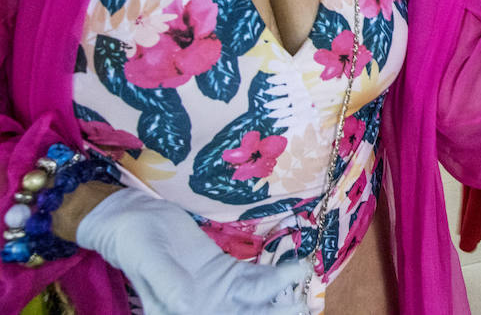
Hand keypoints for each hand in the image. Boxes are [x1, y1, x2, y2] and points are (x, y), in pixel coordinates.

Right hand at [77, 189, 308, 314]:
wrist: (133, 219)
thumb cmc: (134, 241)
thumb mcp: (148, 260)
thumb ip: (168, 282)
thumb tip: (187, 304)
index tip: (265, 313)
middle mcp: (200, 309)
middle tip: (298, 307)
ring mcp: (216, 293)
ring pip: (254, 303)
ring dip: (280, 301)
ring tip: (304, 295)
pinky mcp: (226, 272)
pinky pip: (255, 280)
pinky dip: (276, 278)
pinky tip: (296, 270)